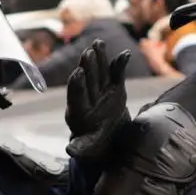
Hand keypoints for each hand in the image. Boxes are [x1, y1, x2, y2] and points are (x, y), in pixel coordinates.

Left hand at [65, 40, 132, 161]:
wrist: (108, 137)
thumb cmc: (93, 143)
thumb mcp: (87, 147)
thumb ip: (80, 147)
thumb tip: (70, 151)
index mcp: (78, 111)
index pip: (76, 96)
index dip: (77, 85)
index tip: (78, 73)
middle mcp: (88, 98)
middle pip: (87, 80)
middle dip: (87, 66)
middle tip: (87, 53)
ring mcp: (101, 91)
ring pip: (99, 73)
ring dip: (99, 58)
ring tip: (98, 43)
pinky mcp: (114, 88)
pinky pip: (116, 75)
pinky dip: (119, 65)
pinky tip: (125, 54)